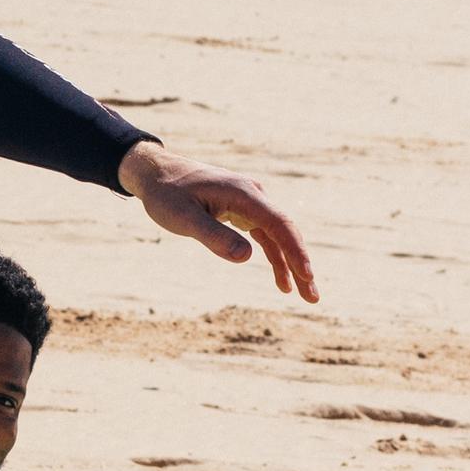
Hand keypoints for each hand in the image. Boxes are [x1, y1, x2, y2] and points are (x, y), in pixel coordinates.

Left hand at [118, 142, 318, 301]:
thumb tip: (247, 258)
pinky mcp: (243, 211)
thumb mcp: (184, 219)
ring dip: (291, 265)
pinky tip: (281, 281)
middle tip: (313, 297)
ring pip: (278, 236)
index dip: (295, 251)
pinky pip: (265, 236)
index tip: (306, 276)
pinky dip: (275, 257)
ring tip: (304, 295)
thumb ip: (214, 237)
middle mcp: (253, 195)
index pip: (279, 224)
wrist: (156, 173)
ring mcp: (250, 203)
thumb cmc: (167, 195)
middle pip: (285, 232)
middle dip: (301, 265)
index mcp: (243, 194)